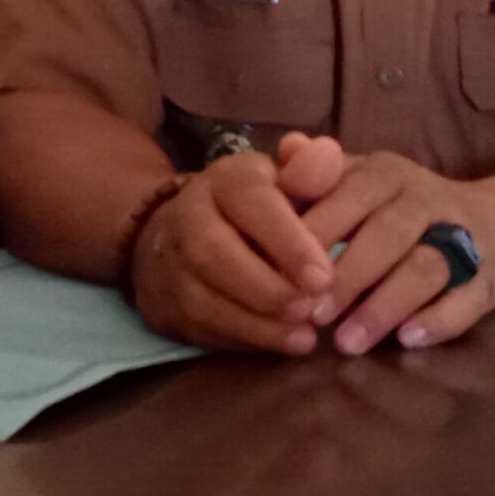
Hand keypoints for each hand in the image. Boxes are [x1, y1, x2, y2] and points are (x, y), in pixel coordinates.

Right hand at [127, 146, 337, 354]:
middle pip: (216, 254)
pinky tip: (283, 343)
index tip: (324, 275)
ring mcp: (170, 263)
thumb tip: (327, 153)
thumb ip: (309, 172)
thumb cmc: (254, 208)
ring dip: (259, 323)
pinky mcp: (167, 304)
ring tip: (306, 334)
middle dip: (268, 287)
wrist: (177, 231)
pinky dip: (246, 340)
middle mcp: (188, 216)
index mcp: (225, 179)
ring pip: (205, 298)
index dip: (286, 242)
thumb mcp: (283, 181)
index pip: (250, 203)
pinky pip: (202, 328)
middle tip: (314, 308)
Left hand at [298, 151, 494, 355]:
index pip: (350, 194)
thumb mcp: (357, 183)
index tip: (282, 274)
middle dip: (347, 276)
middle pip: (388, 233)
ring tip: (347, 343)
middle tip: (312, 316)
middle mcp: (427, 198)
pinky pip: (466, 299)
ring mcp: (465, 238)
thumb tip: (287, 147)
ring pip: (424, 268)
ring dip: (383, 306)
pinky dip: (438, 320)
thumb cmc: (399, 209)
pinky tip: (406, 340)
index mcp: (387, 173)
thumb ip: (316, 174)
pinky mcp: (489, 278)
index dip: (316, 234)